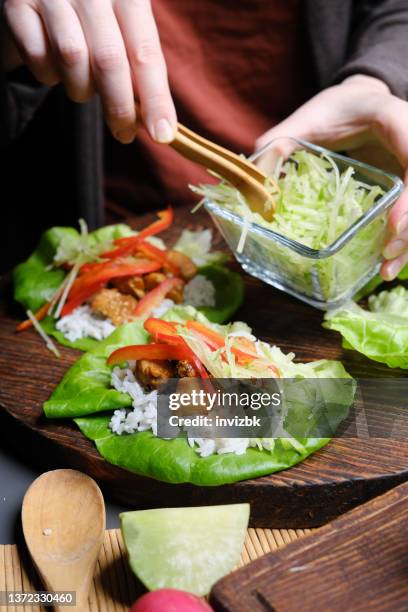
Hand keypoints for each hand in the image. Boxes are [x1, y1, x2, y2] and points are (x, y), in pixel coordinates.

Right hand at [2, 0, 175, 143]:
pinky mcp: (18, 5)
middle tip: (124, 133)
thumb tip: (158, 120)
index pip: (146, 52)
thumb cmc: (92, 17)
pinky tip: (54, 66)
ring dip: (81, 88)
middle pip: (109, 59)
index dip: (156, 98)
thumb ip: (139, 64)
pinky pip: (37, 55)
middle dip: (119, 106)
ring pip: (72, 58)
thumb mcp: (122, 27)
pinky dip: (48, 73)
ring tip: (84, 86)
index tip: (162, 134)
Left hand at [255, 75, 407, 279]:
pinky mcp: (406, 185)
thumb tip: (254, 181)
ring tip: (385, 271)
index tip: (392, 225)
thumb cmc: (333, 111)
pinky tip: (386, 260)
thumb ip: (278, 144)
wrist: (357, 104)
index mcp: (392, 118)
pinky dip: (401, 238)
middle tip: (386, 256)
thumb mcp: (304, 120)